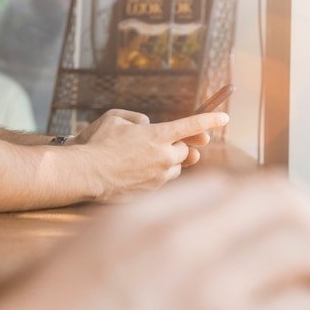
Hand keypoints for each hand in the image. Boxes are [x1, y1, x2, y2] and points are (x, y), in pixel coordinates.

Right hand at [0, 173, 309, 309]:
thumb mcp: (73, 261)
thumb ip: (125, 250)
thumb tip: (159, 269)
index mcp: (138, 218)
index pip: (232, 187)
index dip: (261, 218)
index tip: (261, 255)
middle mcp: (177, 240)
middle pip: (283, 200)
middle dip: (309, 235)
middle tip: (305, 277)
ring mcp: (204, 287)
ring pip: (309, 247)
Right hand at [77, 111, 228, 197]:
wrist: (85, 173)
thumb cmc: (96, 143)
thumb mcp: (114, 118)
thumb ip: (138, 119)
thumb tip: (148, 127)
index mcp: (157, 135)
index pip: (192, 125)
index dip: (210, 120)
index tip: (224, 118)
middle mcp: (163, 156)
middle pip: (186, 151)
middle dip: (180, 146)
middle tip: (166, 143)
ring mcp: (158, 177)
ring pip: (175, 169)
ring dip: (167, 163)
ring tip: (144, 160)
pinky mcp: (150, 192)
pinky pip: (161, 183)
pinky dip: (155, 176)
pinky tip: (134, 173)